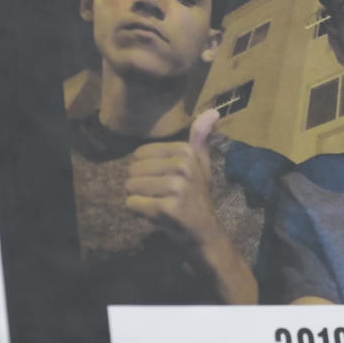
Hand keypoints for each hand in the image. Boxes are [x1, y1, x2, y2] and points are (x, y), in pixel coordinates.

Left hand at [124, 110, 257, 302]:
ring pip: (131, 187)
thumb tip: (213, 110)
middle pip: (133, 170)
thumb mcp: (201, 164)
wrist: (205, 232)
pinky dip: (139, 212)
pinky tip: (156, 215)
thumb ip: (201, 137)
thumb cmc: (198, 197)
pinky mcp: (167, 207)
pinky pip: (133, 204)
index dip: (147, 170)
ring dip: (139, 199)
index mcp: (187, 152)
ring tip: (158, 205)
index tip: (166, 181)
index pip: (140, 154)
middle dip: (141, 186)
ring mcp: (176, 187)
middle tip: (161, 196)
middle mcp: (183, 166)